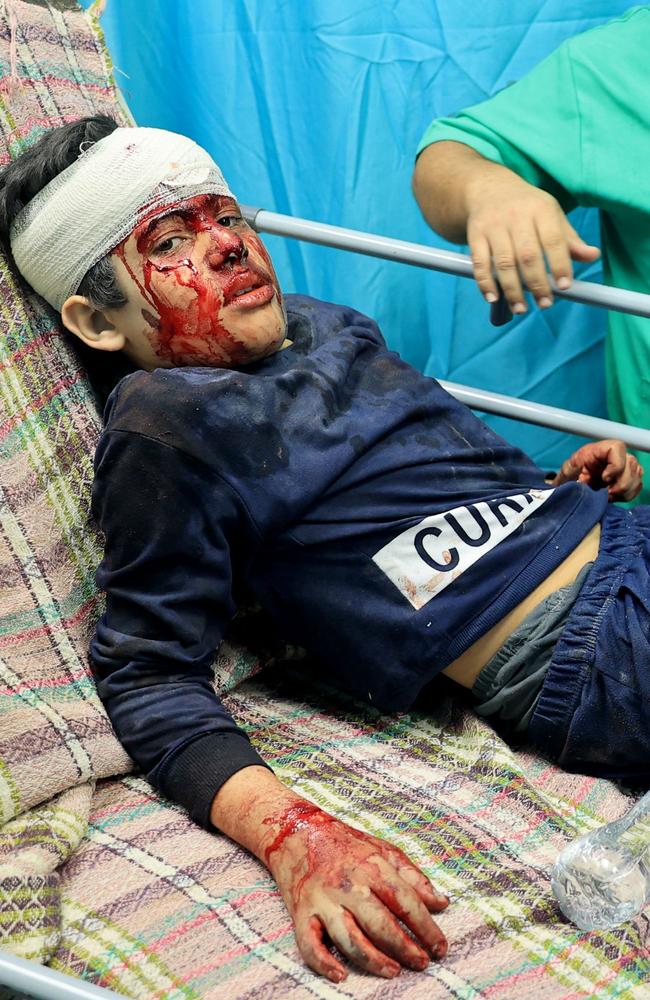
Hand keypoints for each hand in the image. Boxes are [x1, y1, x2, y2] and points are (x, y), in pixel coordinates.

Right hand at [262, 800, 448, 981]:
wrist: (296, 832)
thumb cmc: (345, 844)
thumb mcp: (383, 850)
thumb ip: (413, 877)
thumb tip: (442, 903)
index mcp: (372, 866)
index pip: (406, 901)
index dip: (427, 927)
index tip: (440, 947)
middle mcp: (348, 885)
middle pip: (380, 923)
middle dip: (405, 948)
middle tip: (422, 963)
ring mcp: (324, 900)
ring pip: (349, 938)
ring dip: (373, 960)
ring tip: (393, 971)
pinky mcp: (302, 912)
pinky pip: (309, 943)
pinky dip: (323, 963)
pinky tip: (341, 975)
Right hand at [465, 167, 599, 312]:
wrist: (488, 188)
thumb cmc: (527, 208)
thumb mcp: (551, 216)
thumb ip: (570, 240)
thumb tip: (592, 256)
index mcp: (541, 209)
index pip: (553, 240)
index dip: (560, 264)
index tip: (565, 286)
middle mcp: (517, 215)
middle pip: (528, 255)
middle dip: (538, 283)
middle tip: (545, 304)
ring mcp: (494, 225)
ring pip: (504, 262)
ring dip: (513, 289)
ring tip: (521, 308)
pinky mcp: (475, 234)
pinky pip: (480, 263)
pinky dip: (485, 283)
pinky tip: (493, 298)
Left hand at [549, 439, 642, 500]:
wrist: (572, 491)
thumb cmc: (569, 479)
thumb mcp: (565, 474)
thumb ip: (569, 470)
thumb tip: (578, 465)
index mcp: (598, 450)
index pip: (617, 447)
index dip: (616, 464)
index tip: (605, 479)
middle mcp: (614, 456)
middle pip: (631, 463)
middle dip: (622, 483)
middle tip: (608, 493)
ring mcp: (623, 467)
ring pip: (637, 475)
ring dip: (625, 490)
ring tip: (609, 496)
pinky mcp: (627, 479)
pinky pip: (637, 486)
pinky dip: (628, 495)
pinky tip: (614, 497)